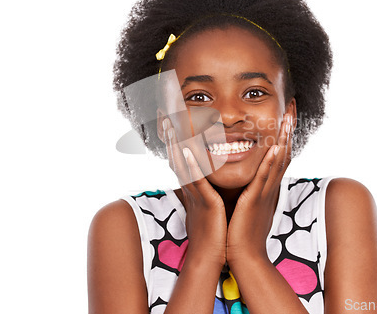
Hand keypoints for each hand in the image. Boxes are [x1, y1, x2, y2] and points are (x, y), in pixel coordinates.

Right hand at [163, 118, 226, 267]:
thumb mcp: (205, 208)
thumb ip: (203, 193)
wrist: (210, 257)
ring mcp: (196, 196)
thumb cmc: (211, 234)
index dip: (175, 144)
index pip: (181, 162)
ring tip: (171, 127)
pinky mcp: (205, 202)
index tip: (171, 126)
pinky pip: (197, 181)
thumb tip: (204, 184)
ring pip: (184, 166)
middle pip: (177, 159)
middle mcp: (190, 190)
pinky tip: (186, 150)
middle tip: (165, 119)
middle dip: (171, 139)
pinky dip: (192, 165)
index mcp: (192, 190)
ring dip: (176, 146)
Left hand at [226, 113, 293, 266]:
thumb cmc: (242, 230)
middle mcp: (270, 185)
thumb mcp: (246, 204)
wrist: (243, 254)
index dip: (283, 134)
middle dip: (288, 128)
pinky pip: (264, 177)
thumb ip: (247, 189)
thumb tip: (243, 179)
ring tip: (287, 117)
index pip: (279, 154)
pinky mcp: (256, 199)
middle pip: (284, 151)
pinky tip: (275, 146)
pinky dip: (271, 161)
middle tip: (292, 107)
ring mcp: (265, 191)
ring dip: (283, 138)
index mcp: (267, 185)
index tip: (285, 115)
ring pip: (278, 160)